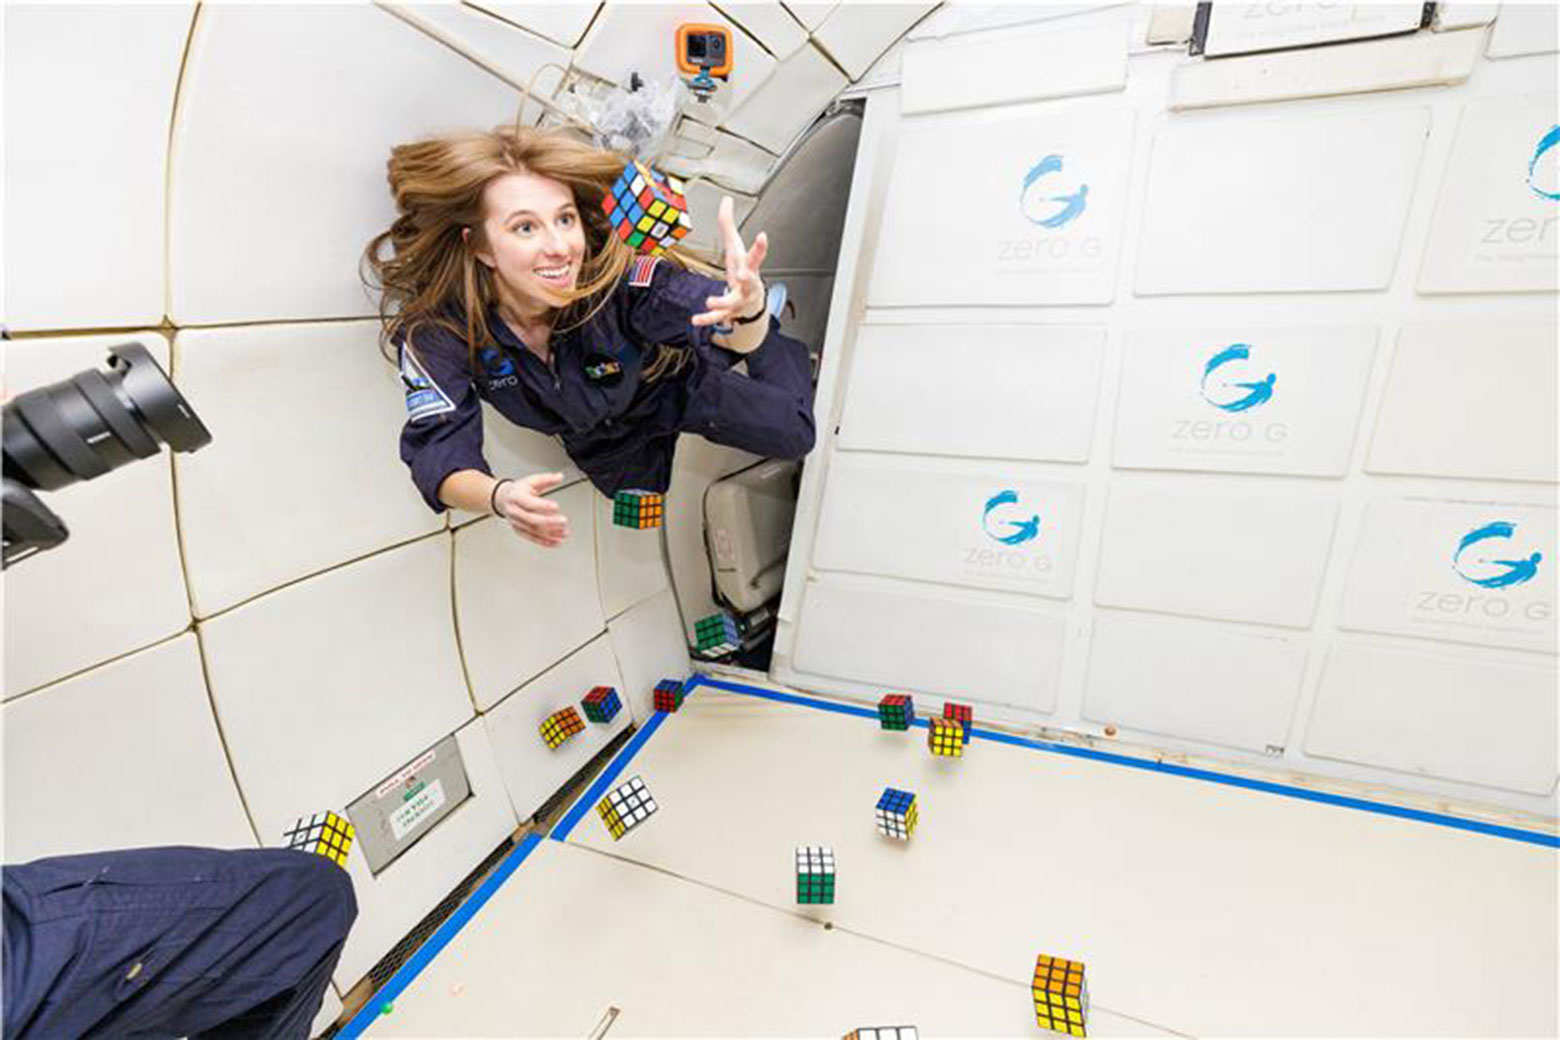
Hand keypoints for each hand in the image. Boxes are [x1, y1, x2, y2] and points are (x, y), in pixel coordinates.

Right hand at [495, 472, 569, 547]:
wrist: (502, 498)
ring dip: (550, 533)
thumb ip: (547, 479)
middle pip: (531, 519)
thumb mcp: (532, 481)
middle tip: (563, 521)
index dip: (543, 506)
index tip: (556, 506)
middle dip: (549, 521)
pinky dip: (545, 542)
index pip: (529, 503)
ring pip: (533, 530)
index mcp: (516, 496)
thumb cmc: (518, 490)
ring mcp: (516, 522)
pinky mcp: (520, 530)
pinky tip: (557, 542)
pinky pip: (533, 538)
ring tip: (564, 532)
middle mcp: (515, 511)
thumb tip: (560, 477)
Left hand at [691, 196, 767, 327]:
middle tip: (744, 274)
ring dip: (722, 301)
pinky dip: (707, 319)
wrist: (752, 303)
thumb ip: (729, 224)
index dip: (760, 246)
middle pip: (751, 280)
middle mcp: (747, 285)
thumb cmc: (743, 271)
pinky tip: (696, 319)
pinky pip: (718, 317)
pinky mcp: (729, 312)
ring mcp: (739, 300)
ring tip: (710, 300)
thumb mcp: (735, 247)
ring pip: (733, 302)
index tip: (763, 236)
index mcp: (748, 266)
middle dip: (748, 277)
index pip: (756, 255)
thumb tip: (727, 200)